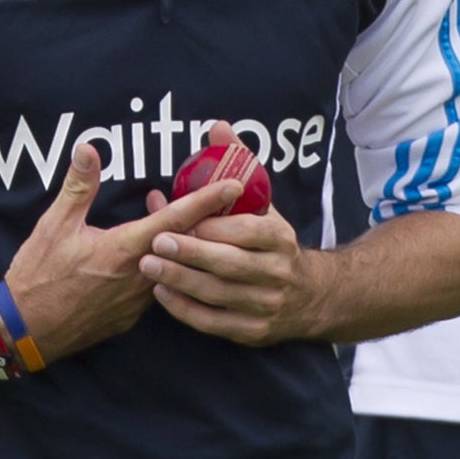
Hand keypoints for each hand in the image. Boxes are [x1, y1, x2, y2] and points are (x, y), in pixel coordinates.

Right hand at [1, 141, 239, 366]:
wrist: (24, 331)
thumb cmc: (38, 276)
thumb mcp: (54, 225)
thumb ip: (78, 187)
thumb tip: (88, 148)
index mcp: (125, 250)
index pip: (176, 220)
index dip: (207, 201)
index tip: (235, 185)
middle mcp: (140, 277)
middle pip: (185, 245)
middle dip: (207, 221)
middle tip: (227, 199)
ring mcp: (138, 301)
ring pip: (173, 267)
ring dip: (185, 245)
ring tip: (194, 222)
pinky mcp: (130, 317)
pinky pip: (157, 287)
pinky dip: (166, 267)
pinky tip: (160, 255)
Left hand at [136, 121, 326, 346]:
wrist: (311, 296)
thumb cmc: (272, 242)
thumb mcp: (263, 204)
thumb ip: (238, 165)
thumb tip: (216, 126)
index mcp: (280, 239)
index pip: (248, 232)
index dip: (216, 227)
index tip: (183, 220)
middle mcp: (277, 273)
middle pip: (230, 265)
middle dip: (191, 254)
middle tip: (156, 242)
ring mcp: (265, 305)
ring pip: (219, 295)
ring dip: (181, 282)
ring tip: (149, 267)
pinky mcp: (253, 331)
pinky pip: (215, 323)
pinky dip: (186, 310)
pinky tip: (162, 294)